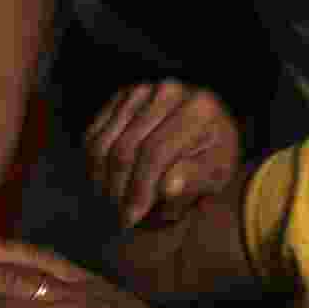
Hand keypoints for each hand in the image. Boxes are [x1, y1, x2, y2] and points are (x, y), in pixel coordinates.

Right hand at [85, 80, 240, 227]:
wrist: (206, 125)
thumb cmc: (212, 154)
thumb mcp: (216, 170)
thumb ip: (195, 178)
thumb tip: (168, 187)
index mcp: (200, 108)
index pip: (156, 153)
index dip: (140, 188)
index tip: (131, 218)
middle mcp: (168, 91)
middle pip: (125, 149)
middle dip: (118, 189)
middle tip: (120, 216)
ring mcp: (140, 89)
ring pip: (102, 144)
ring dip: (102, 179)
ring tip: (113, 200)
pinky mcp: (120, 95)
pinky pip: (92, 134)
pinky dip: (92, 163)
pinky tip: (105, 181)